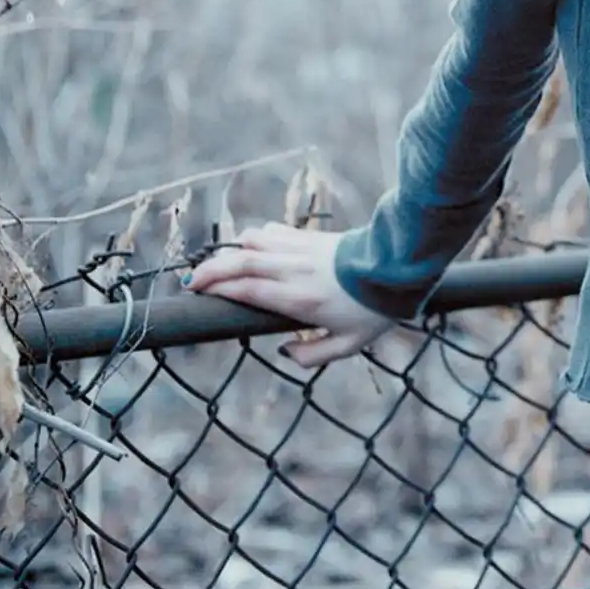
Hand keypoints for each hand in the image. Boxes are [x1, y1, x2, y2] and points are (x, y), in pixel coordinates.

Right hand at [184, 223, 395, 368]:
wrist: (399, 267)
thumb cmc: (375, 309)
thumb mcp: (349, 345)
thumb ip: (313, 356)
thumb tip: (286, 352)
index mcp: (298, 299)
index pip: (246, 289)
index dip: (217, 288)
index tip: (196, 293)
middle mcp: (294, 270)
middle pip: (240, 262)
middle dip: (210, 270)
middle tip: (190, 280)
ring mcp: (302, 250)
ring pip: (254, 242)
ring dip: (231, 251)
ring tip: (218, 265)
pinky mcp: (312, 237)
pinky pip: (275, 232)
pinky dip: (257, 238)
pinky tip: (252, 247)